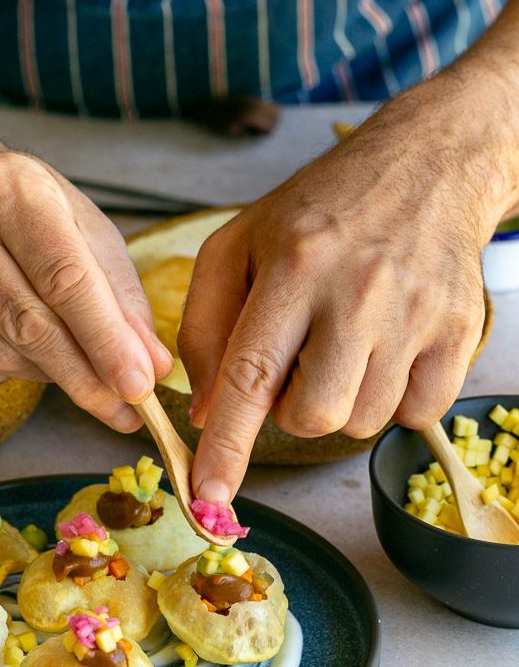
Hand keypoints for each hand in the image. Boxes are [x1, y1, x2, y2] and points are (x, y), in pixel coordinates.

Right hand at [0, 152, 171, 430]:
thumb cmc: (27, 215)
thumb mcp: (85, 232)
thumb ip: (122, 298)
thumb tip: (151, 369)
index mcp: (14, 191)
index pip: (64, 278)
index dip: (105, 340)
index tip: (139, 387)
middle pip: (28, 326)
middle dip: (84, 378)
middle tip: (124, 412)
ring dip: (48, 376)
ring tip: (69, 363)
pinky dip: (5, 376)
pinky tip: (18, 352)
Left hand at [180, 75, 517, 503]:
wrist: (427, 165)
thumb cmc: (318, 209)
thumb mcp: (237, 245)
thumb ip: (207, 327)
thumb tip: (206, 414)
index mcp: (294, 266)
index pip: (251, 374)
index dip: (227, 447)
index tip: (209, 501)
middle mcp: (359, 293)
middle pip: (310, 415)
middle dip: (288, 409)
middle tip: (294, 360)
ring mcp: (417, 315)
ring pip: (360, 420)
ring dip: (337, 400)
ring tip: (340, 342)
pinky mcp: (459, 331)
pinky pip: (413, 415)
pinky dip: (388, 398)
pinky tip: (381, 349)